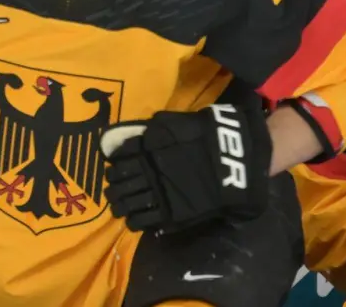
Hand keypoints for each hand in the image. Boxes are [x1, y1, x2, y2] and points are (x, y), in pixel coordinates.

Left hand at [99, 101, 270, 233]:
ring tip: (119, 206)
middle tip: (113, 189)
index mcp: (148, 148)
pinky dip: (134, 220)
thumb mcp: (176, 124)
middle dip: (112, 186)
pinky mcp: (169, 213)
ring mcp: (158, 194)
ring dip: (119, 204)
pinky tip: (133, 219)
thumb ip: (153, 130)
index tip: (113, 169)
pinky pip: (142, 220)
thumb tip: (136, 136)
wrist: (232, 161)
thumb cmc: (206, 138)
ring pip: (126, 203)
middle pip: (118, 182)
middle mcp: (148, 171)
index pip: (119, 158)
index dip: (113, 164)